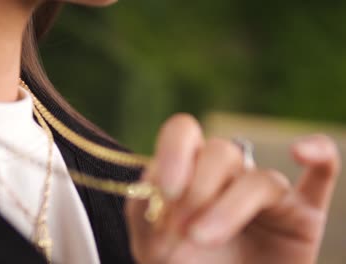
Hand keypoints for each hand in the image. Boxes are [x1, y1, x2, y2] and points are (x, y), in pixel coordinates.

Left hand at [126, 114, 340, 263]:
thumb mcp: (152, 246)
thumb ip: (145, 212)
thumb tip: (152, 179)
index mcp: (190, 173)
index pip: (184, 133)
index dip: (174, 152)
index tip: (167, 189)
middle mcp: (229, 175)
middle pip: (220, 152)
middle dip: (198, 189)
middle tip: (181, 228)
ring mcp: (268, 194)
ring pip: (258, 179)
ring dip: (228, 207)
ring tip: (202, 237)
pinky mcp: (303, 214)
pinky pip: (323, 174)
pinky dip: (319, 154)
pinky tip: (300, 152)